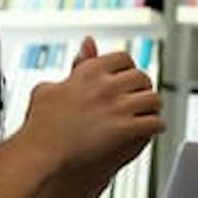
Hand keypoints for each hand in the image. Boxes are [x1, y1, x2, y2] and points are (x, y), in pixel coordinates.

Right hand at [21, 38, 163, 170]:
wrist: (40, 154)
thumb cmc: (40, 125)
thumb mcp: (50, 87)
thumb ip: (75, 65)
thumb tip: (88, 43)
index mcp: (89, 71)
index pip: (123, 59)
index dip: (128, 69)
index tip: (128, 78)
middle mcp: (106, 86)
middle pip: (141, 78)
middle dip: (143, 88)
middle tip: (141, 96)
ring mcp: (117, 107)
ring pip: (152, 99)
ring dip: (153, 106)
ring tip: (150, 112)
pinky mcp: (125, 129)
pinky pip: (153, 122)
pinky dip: (157, 126)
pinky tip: (154, 129)